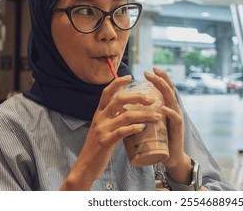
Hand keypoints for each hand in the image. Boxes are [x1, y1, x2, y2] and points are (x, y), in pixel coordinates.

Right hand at [61, 75, 161, 189]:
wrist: (85, 166)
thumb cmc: (97, 147)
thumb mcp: (102, 128)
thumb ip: (113, 119)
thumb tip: (128, 111)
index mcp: (99, 113)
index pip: (107, 92)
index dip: (118, 82)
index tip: (130, 76)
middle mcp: (100, 118)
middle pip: (119, 100)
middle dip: (137, 97)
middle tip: (152, 99)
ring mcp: (102, 129)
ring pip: (126, 116)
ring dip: (144, 115)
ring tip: (157, 117)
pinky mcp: (106, 141)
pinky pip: (123, 131)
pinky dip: (135, 128)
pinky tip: (144, 127)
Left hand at [144, 68, 191, 184]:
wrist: (169, 157)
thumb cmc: (158, 139)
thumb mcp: (150, 123)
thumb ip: (142, 114)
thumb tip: (124, 107)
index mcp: (167, 106)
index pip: (163, 89)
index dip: (157, 78)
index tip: (147, 71)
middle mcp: (173, 109)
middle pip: (169, 90)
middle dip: (160, 78)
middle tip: (151, 70)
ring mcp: (177, 118)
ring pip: (173, 100)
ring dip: (165, 89)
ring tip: (157, 81)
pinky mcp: (178, 129)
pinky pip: (175, 118)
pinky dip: (169, 112)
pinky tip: (163, 107)